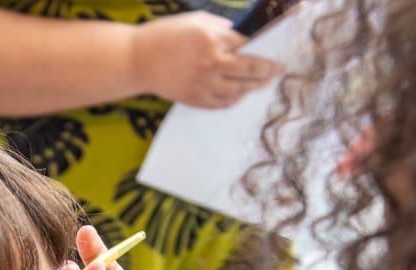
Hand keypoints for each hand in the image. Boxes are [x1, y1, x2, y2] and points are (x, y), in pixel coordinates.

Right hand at [131, 11, 281, 108]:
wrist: (137, 60)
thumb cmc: (164, 35)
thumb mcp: (195, 20)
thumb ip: (221, 27)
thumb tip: (242, 35)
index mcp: (212, 39)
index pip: (248, 43)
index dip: (266, 45)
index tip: (277, 49)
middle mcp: (211, 63)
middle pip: (251, 69)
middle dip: (269, 70)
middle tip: (279, 70)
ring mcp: (204, 84)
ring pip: (240, 89)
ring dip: (255, 86)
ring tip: (262, 83)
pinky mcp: (195, 99)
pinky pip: (223, 103)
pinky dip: (234, 99)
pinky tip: (240, 93)